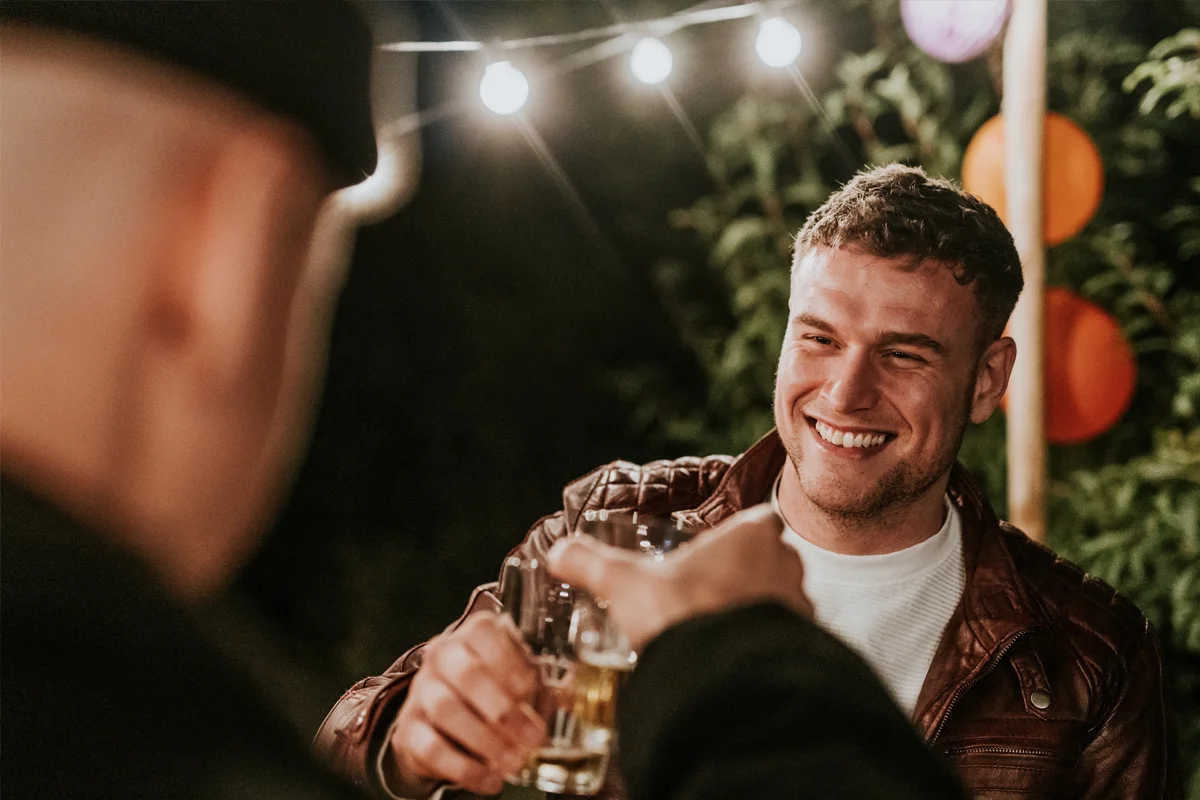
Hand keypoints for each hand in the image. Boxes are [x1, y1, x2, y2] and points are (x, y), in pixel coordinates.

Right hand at [381, 612, 545, 796]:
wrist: (440, 720)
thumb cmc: (492, 690)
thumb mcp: (518, 680)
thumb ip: (545, 685)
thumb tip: (573, 695)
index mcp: (472, 635)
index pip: (483, 633)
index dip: (507, 660)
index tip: (529, 689)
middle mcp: (442, 656)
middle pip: (466, 674)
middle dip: (503, 709)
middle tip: (533, 738)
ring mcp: (421, 692)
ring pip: (446, 709)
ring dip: (486, 740)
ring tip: (515, 762)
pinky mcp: (409, 730)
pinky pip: (431, 748)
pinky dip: (465, 768)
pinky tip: (492, 780)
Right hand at [546, 505, 812, 651]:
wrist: (720, 680)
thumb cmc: (681, 615)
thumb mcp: (624, 584)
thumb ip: (591, 564)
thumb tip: (559, 552)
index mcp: (751, 535)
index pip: (760, 521)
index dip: (741, 535)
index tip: (719, 551)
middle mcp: (786, 564)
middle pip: (773, 560)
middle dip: (748, 574)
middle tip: (712, 593)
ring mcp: (800, 606)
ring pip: (784, 600)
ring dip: (760, 611)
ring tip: (722, 629)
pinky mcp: (805, 646)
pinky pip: (789, 640)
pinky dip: (768, 645)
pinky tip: (737, 659)